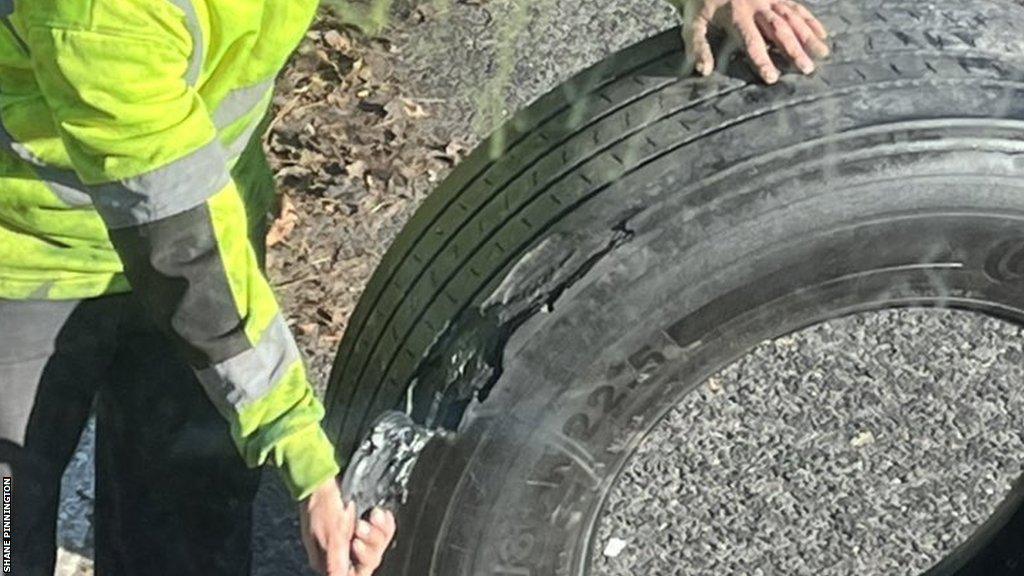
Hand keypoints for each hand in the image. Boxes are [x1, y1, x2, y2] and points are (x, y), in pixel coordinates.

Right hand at [298, 478, 397, 575]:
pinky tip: (381, 514)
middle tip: (360, 525)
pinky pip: (383, 530)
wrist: (324, 479)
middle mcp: (344, 552)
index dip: (363, 560)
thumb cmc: (322, 506)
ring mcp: (355, 538)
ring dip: (379, 530)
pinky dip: (385, 523)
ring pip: (378, 544)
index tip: (357, 544)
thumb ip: (337, 564)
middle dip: (371, 541)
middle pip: (370, 559)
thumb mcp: (331, 537)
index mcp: (331, 561)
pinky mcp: (365, 524)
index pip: (356, 573)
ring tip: (372, 515)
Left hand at [674, 0, 829, 83]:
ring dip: (808, 35)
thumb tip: (704, 70)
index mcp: (735, 16)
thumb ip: (697, 47)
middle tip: (807, 69)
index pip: (752, 42)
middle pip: (779, 29)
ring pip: (792, 17)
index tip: (772, 78)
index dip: (762, 60)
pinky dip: (810, 19)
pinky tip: (822, 33)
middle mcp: (756, 6)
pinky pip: (795, 6)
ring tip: (822, 53)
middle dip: (794, 49)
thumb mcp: (691, 25)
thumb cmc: (698, 5)